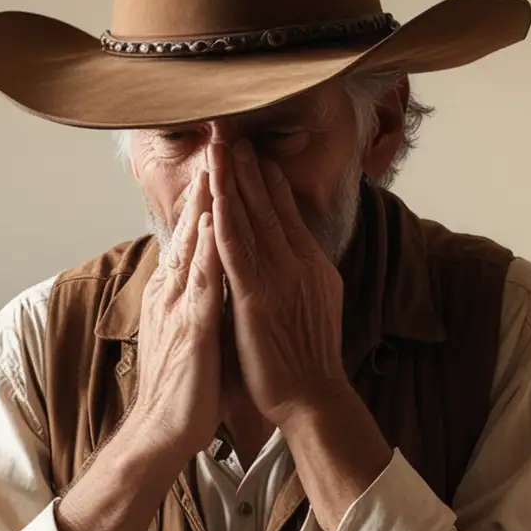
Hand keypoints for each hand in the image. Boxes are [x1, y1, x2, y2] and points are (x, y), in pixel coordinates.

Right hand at [122, 171, 224, 467]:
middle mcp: (172, 292)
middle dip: (206, 185)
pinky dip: (204, 251)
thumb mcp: (192, 332)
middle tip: (218, 140)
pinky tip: (211, 224)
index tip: (221, 161)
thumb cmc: (184, 387)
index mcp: (175, 292)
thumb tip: (215, 278)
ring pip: (192, 246)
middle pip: (190, 229)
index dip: (206, 198)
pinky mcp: (190, 329)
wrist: (162, 430)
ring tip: (215, 163)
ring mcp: (178, 308)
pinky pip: (199, 284)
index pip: (192, 236)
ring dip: (203, 204)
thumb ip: (200, 301)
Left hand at [210, 140, 389, 530]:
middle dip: (248, 166)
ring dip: (235, 179)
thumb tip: (289, 260)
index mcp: (310, 266)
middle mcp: (298, 264)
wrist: (314, 399)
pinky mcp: (257, 298)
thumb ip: (297, 280)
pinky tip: (216, 194)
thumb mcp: (310, 309)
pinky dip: (227, 219)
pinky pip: (238, 249)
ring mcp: (279, 279)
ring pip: (252, 218)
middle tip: (231, 130)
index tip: (253, 152)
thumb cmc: (305, 364)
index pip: (286, 213)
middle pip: (269, 205)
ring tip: (221, 145)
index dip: (267, 180)